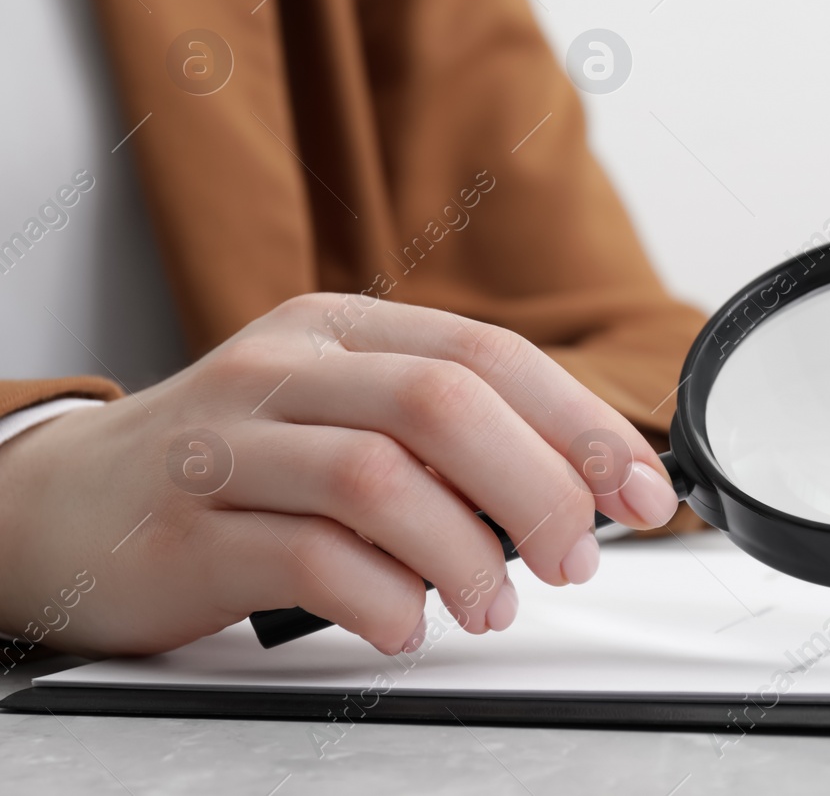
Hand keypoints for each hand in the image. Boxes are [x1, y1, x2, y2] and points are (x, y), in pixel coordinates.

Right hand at [0, 294, 681, 656]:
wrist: (61, 504)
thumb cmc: (231, 465)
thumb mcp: (336, 414)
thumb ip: (442, 436)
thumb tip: (580, 486)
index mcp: (342, 330)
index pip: (490, 355)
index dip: (582, 424)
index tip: (645, 490)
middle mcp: (287, 370)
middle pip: (445, 403)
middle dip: (539, 487)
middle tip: (574, 556)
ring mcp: (230, 444)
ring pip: (381, 477)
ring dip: (464, 554)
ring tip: (490, 603)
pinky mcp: (189, 529)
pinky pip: (309, 558)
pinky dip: (383, 599)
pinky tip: (404, 623)